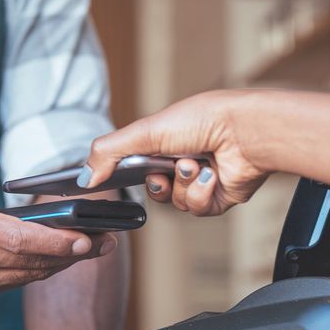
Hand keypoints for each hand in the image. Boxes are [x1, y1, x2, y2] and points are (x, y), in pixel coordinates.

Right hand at [0, 146, 116, 295]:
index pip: (14, 237)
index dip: (53, 240)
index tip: (84, 237)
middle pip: (26, 259)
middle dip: (70, 252)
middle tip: (104, 242)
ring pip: (24, 274)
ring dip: (61, 264)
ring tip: (92, 250)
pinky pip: (14, 282)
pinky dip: (40, 271)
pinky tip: (61, 258)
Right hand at [78, 89, 273, 215]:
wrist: (246, 133)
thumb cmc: (202, 120)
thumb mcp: (143, 132)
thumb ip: (107, 152)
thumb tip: (83, 178)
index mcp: (162, 141)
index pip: (131, 165)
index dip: (123, 173)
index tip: (114, 178)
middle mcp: (179, 160)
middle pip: (151, 189)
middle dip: (156, 181)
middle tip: (164, 168)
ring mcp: (198, 180)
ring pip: (173, 202)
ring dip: (182, 185)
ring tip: (196, 164)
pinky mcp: (217, 197)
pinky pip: (196, 209)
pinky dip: (200, 193)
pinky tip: (211, 175)